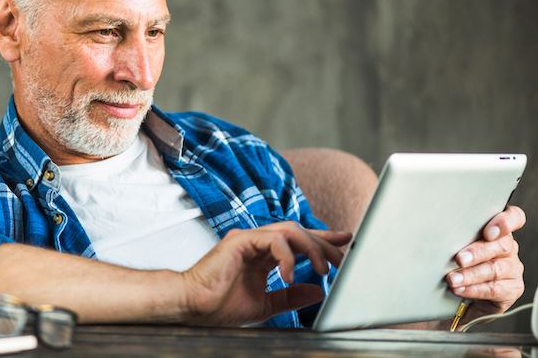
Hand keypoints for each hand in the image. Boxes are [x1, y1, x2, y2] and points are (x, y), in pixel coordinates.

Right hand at [180, 221, 351, 325]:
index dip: (322, 240)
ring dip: (311, 248)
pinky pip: (272, 240)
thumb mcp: (264, 304)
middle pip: (298, 232)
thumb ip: (289, 296)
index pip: (297, 242)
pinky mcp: (240, 240)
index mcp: (262, 255)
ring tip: (323, 269)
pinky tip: (291, 275)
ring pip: (289, 231)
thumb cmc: (218, 305)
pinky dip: (287, 256)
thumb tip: (317, 291)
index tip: (345, 241)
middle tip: (342, 257)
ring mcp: (248, 238)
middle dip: (324, 243)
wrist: (193, 306)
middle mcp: (256, 241)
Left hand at [446, 205, 525, 318]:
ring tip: (452, 279)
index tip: (489, 232)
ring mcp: (512, 268)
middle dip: (478, 252)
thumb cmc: (459, 259)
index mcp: (498, 230)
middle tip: (459, 259)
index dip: (506, 222)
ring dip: (471, 274)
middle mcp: (508, 247)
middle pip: (501, 245)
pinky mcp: (512, 288)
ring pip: (495, 269)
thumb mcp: (456, 242)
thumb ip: (455, 234)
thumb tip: (433, 230)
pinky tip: (460, 289)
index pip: (515, 218)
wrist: (466, 292)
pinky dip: (474, 289)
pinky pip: (494, 289)